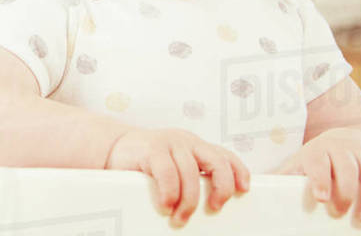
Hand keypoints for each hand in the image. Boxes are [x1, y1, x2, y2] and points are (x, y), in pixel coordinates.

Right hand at [105, 128, 249, 227]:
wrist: (117, 150)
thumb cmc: (149, 165)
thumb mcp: (176, 167)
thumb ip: (192, 178)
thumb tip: (210, 207)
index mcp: (196, 146)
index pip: (225, 155)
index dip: (239, 172)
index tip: (243, 190)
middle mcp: (186, 141)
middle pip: (216, 162)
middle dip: (220, 188)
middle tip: (214, 209)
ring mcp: (169, 142)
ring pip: (190, 173)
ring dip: (188, 201)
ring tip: (179, 218)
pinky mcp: (151, 148)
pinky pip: (167, 172)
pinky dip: (169, 193)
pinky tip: (165, 205)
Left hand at [274, 128, 360, 223]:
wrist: (344, 138)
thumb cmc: (316, 162)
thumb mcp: (297, 166)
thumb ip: (283, 179)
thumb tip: (251, 193)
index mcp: (318, 151)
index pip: (319, 161)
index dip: (321, 177)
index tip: (322, 197)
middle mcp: (342, 149)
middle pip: (347, 166)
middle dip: (347, 190)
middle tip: (345, 214)